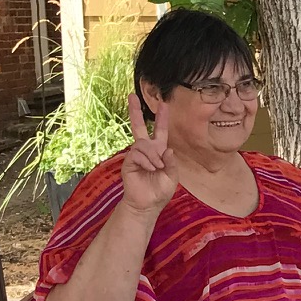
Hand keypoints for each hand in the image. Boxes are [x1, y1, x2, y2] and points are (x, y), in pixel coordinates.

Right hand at [120, 95, 177, 215]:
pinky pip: (137, 154)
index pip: (160, 131)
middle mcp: (146, 150)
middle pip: (138, 126)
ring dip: (153, 156)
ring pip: (143, 144)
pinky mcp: (128, 162)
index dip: (162, 118)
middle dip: (135, 111)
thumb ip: (172, 163)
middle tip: (131, 95)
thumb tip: (167, 150)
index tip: (163, 104)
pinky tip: (151, 169)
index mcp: (158, 152)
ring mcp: (135, 155)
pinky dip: (147, 161)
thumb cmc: (160, 192)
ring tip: (157, 168)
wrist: (147, 204)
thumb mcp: (172, 177)